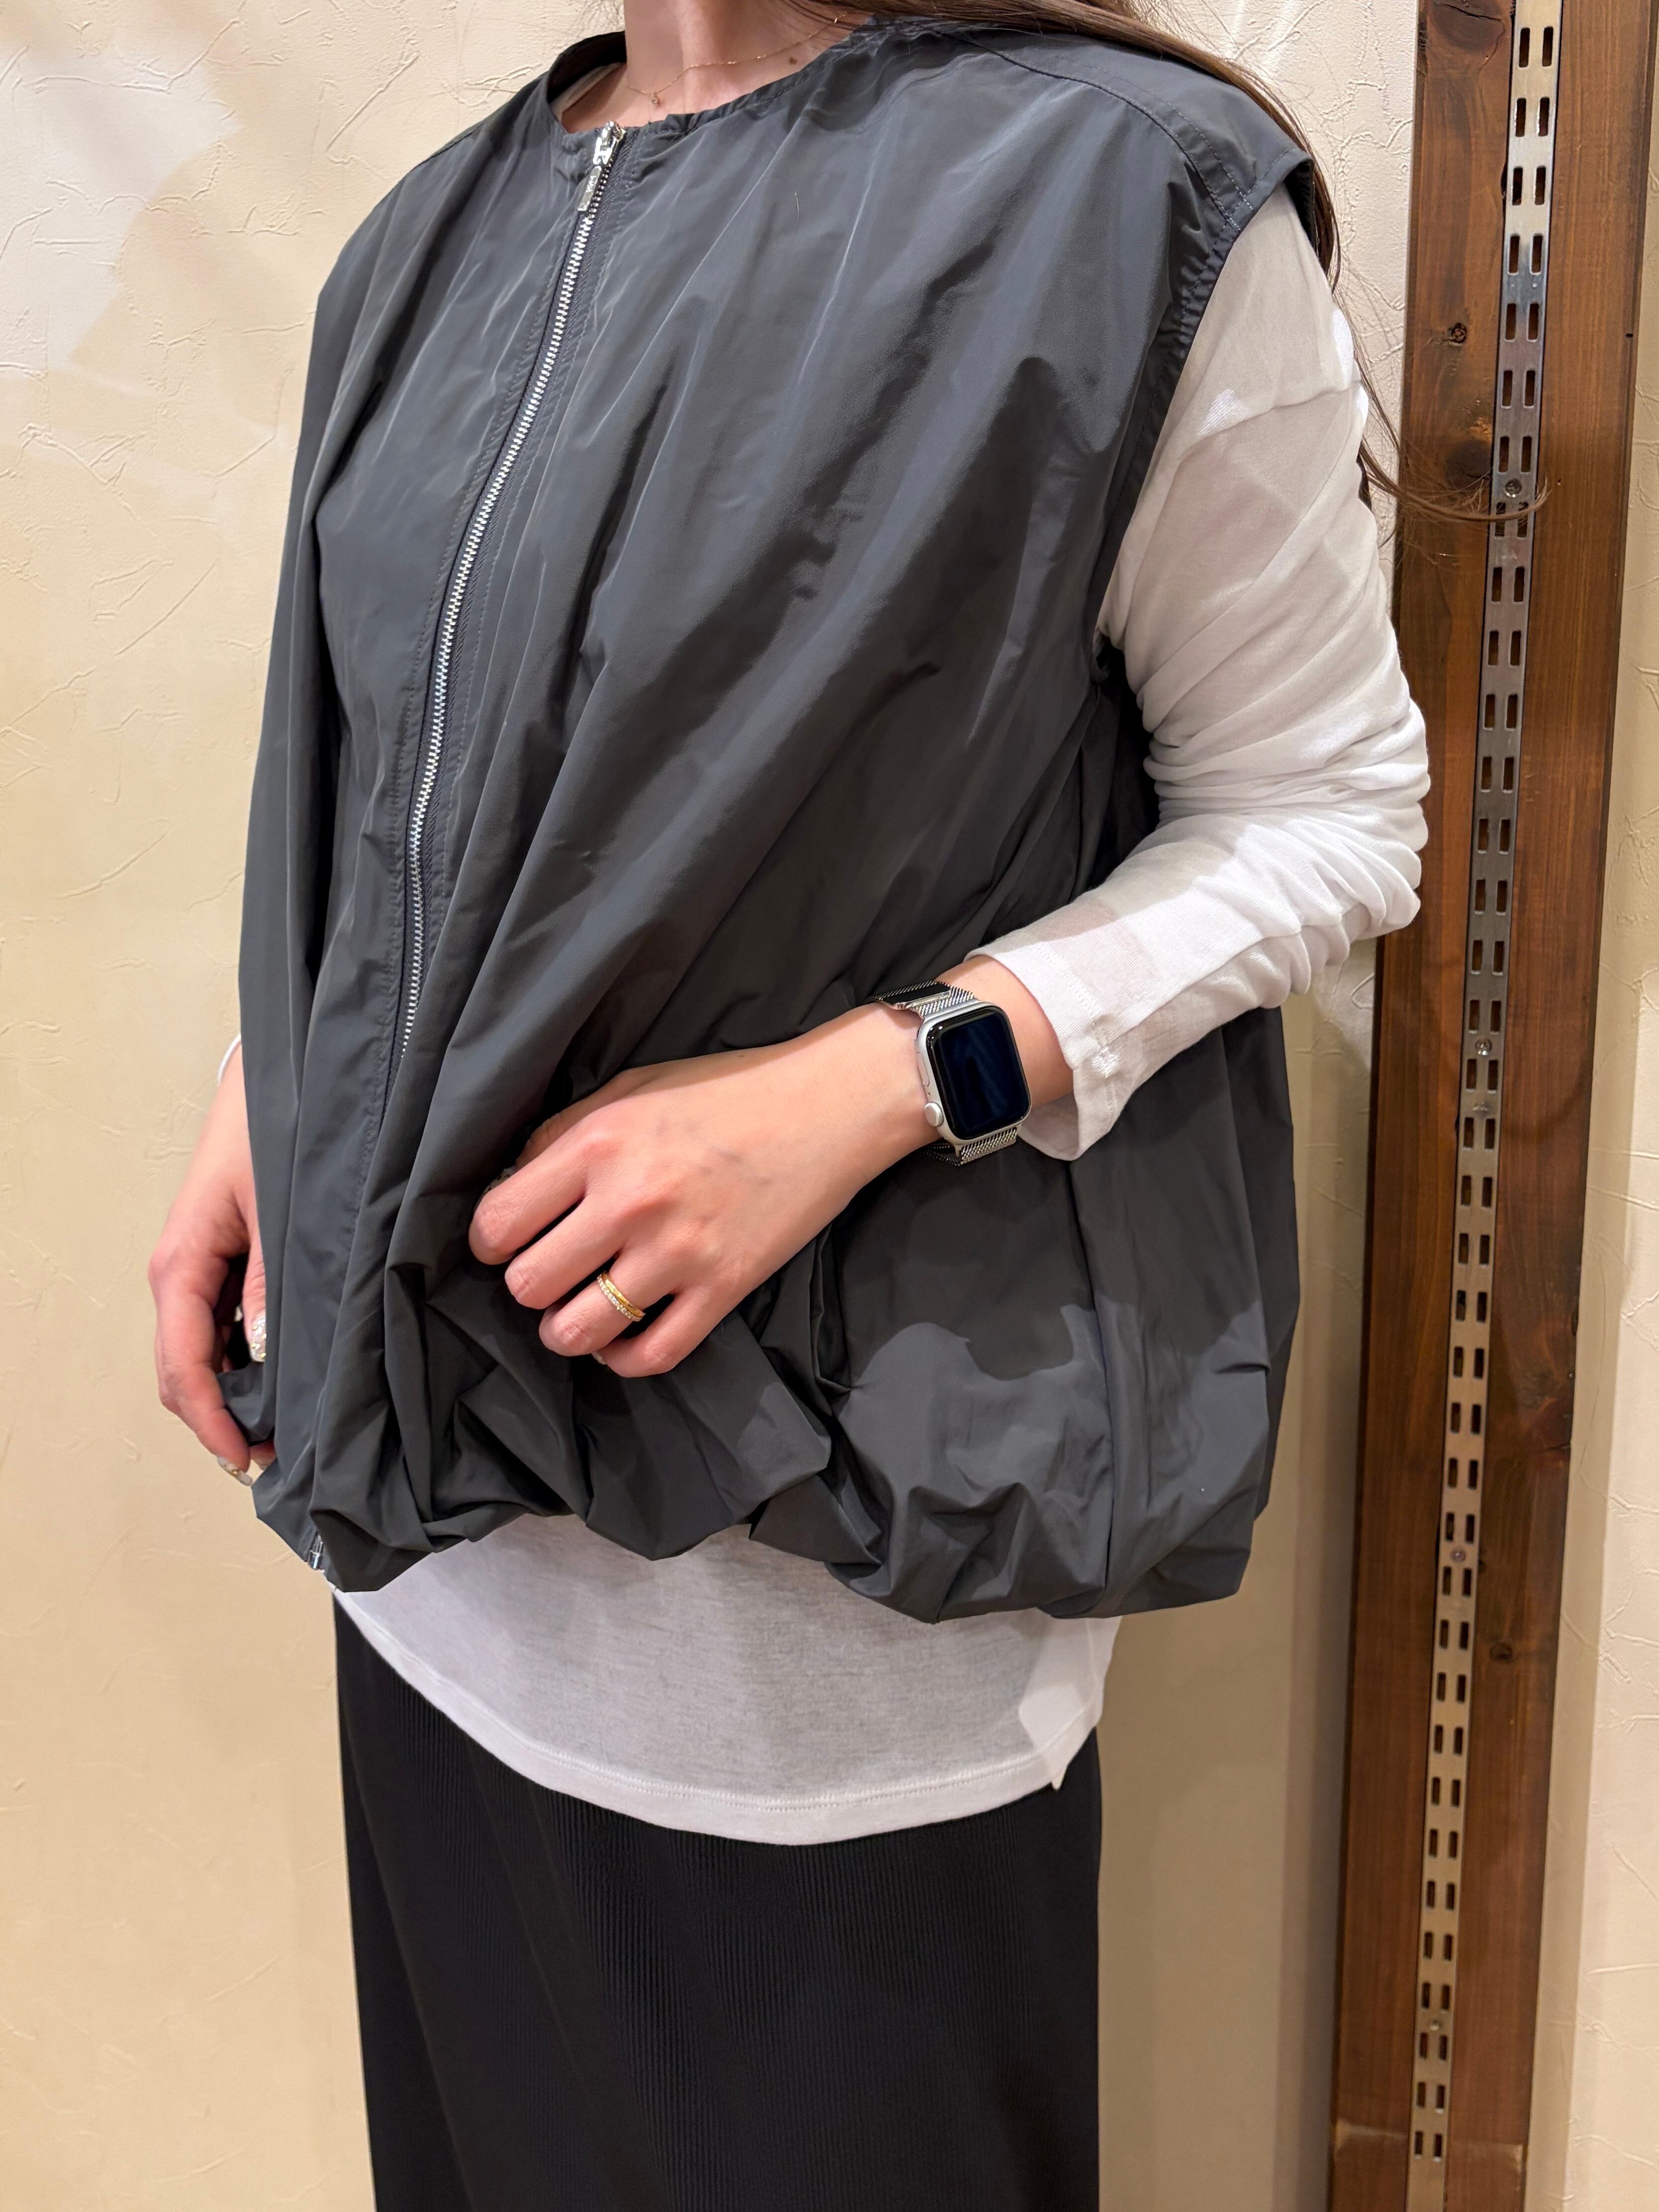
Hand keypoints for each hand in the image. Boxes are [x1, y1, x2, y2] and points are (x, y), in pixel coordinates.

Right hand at [148, 1045, 272, 1478]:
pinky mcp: (222, 1269)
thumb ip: (270, 1282)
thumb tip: (261, 1354)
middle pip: (186, 1374)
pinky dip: (246, 1366)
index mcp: (181, 1264)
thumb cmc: (271, 1135)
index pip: (183, 1365)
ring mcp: (199, 1275)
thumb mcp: (276, 1209)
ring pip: (204, 1358)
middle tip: (279, 1458)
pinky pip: (223, 1333)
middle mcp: (181, 1276)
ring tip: (287, 1432)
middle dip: (221, 1421)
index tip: (243, 1457)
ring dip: (235, 1398)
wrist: (275, 1086)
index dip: (210, 1420)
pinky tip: (286, 1382)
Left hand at [468, 959, 1069, 1377]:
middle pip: (528, 1285)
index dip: (492, 1241)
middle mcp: (630, 1201)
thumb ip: (565, 1137)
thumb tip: (512, 1191)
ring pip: (576, 1332)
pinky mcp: (723, 1288)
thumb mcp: (630, 1089)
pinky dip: (624, 1358)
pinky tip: (622, 1338)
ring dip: (567, 1329)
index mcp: (598, 1144)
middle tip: (552, 1271)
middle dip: (528, 1286)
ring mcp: (678, 1252)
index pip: (497, 1223)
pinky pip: (651, 1356)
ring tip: (581, 1309)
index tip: (509, 1240)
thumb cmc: (725, 1091)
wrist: (830, 1105)